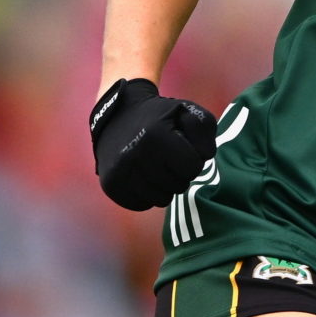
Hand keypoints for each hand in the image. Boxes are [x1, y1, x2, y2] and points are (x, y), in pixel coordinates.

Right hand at [90, 78, 216, 210]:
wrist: (119, 115)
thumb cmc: (161, 116)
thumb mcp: (188, 111)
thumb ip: (205, 132)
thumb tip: (204, 157)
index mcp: (155, 135)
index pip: (192, 168)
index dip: (194, 161)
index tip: (184, 150)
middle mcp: (134, 155)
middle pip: (178, 186)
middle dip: (181, 175)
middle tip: (171, 160)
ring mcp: (119, 172)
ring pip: (160, 200)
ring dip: (166, 188)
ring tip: (160, 169)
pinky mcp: (110, 185)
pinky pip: (141, 205)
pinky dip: (148, 196)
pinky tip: (146, 179)